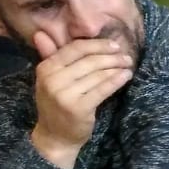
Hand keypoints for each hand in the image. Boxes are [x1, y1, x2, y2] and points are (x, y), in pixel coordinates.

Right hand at [30, 33, 132, 168]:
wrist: (54, 136)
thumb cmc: (55, 104)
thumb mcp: (49, 79)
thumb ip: (49, 56)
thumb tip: (40, 33)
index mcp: (45, 68)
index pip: (75, 48)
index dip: (97, 45)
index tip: (114, 45)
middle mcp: (52, 80)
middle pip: (89, 60)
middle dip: (111, 56)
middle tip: (126, 56)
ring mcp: (65, 94)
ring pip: (98, 74)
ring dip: (116, 67)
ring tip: (128, 64)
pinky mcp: (79, 107)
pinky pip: (103, 89)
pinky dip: (116, 80)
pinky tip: (126, 76)